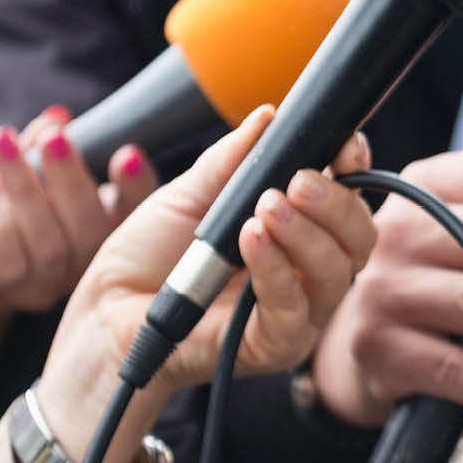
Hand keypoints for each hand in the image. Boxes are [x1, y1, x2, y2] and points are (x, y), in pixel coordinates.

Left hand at [0, 105, 156, 317]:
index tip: (127, 154)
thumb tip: (55, 118)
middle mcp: (87, 260)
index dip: (137, 184)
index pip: (136, 208)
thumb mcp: (20, 165)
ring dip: (25, 190)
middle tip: (55, 138)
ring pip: (49, 243)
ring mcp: (50, 281)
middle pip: (91, 228)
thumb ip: (40, 143)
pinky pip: (7, 259)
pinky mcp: (8, 289)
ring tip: (4, 146)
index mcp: (107, 225)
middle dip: (71, 178)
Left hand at [25, 106, 376, 462]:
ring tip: (265, 207)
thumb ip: (233, 161)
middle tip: (297, 181)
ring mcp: (298, 313)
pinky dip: (277, 268)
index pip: (351, 203)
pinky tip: (250, 238)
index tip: (342, 147)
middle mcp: (309, 274)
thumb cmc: (147, 261)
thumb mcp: (190, 195)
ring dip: (307, 233)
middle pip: (359, 238)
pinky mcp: (274, 346)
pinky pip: (294, 308)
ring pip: (337, 273)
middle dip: (336, 203)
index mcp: (299, 234)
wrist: (103, 316)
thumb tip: (269, 116)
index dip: (354, 171)